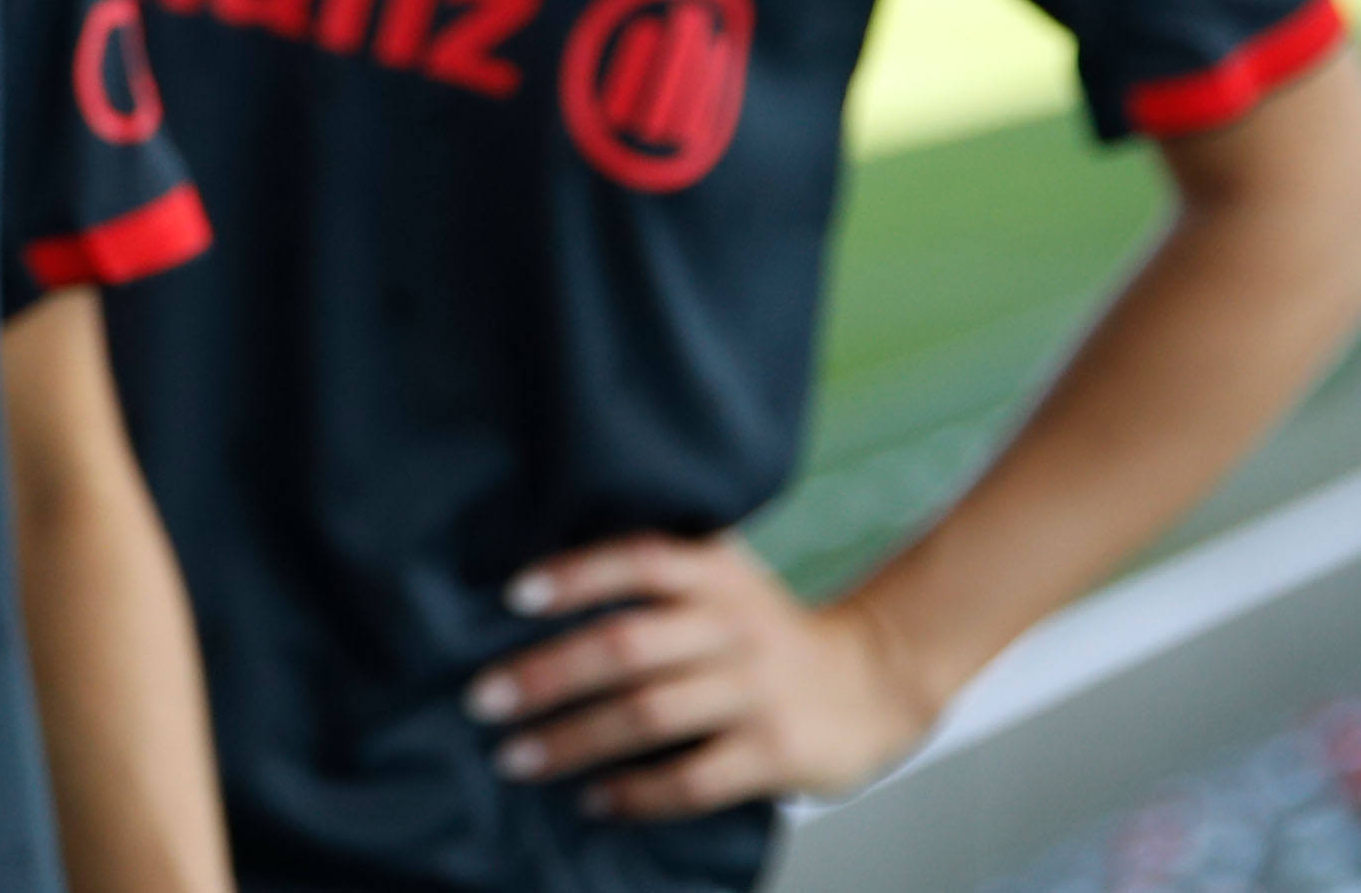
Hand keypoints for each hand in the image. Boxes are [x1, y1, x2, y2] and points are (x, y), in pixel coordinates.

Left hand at [465, 533, 945, 820]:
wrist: (877, 681)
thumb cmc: (767, 631)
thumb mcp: (724, 580)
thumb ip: (656, 573)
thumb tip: (532, 582)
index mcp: (716, 573)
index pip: (639, 559)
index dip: (575, 575)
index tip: (511, 597)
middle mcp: (734, 625)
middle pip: (627, 646)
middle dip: (547, 675)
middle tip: (483, 699)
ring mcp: (757, 691)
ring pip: (648, 716)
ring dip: (572, 741)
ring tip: (516, 758)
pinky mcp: (776, 752)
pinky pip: (692, 778)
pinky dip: (637, 793)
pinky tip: (595, 801)